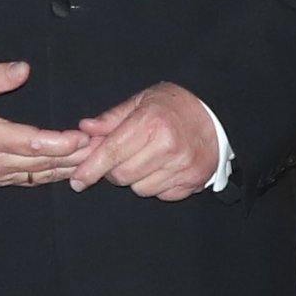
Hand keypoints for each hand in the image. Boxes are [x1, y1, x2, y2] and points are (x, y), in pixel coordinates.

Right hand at [0, 60, 89, 188]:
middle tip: (101, 147)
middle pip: (42, 164)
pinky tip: (71, 168)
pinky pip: (31, 181)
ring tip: (94, 158)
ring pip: (39, 176)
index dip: (60, 143)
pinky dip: (53, 175)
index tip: (82, 136)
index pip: (32, 144)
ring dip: (67, 168)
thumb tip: (23, 69)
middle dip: (74, 157)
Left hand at [70, 82, 225, 199]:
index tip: (77, 181)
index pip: (112, 152)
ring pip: (140, 189)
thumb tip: (85, 129)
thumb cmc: (174, 106)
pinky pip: (160, 194)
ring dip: (135, 179)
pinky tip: (162, 168)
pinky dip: (155, 185)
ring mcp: (183, 166)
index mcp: (152, 123)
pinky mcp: (194, 181)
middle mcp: (168, 147)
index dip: (91, 168)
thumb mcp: (142, 100)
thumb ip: (112, 117)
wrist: (218, 116)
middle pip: (122, 175)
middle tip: (119, 158)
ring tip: (145, 160)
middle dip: (112, 171)